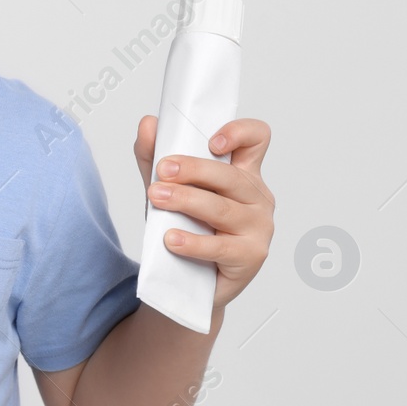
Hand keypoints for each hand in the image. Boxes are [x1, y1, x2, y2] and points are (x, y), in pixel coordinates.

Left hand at [134, 115, 274, 311]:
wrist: (186, 282)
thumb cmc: (185, 227)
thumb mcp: (167, 188)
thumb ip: (154, 157)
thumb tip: (147, 124)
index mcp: (242, 172)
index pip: (256, 140)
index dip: (240, 133)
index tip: (211, 142)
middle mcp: (256, 197)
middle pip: (230, 175)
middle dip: (194, 169)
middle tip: (162, 170)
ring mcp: (259, 227)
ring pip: (223, 208)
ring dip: (187, 201)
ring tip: (156, 198)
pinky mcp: (251, 256)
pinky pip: (221, 247)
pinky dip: (193, 242)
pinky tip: (171, 239)